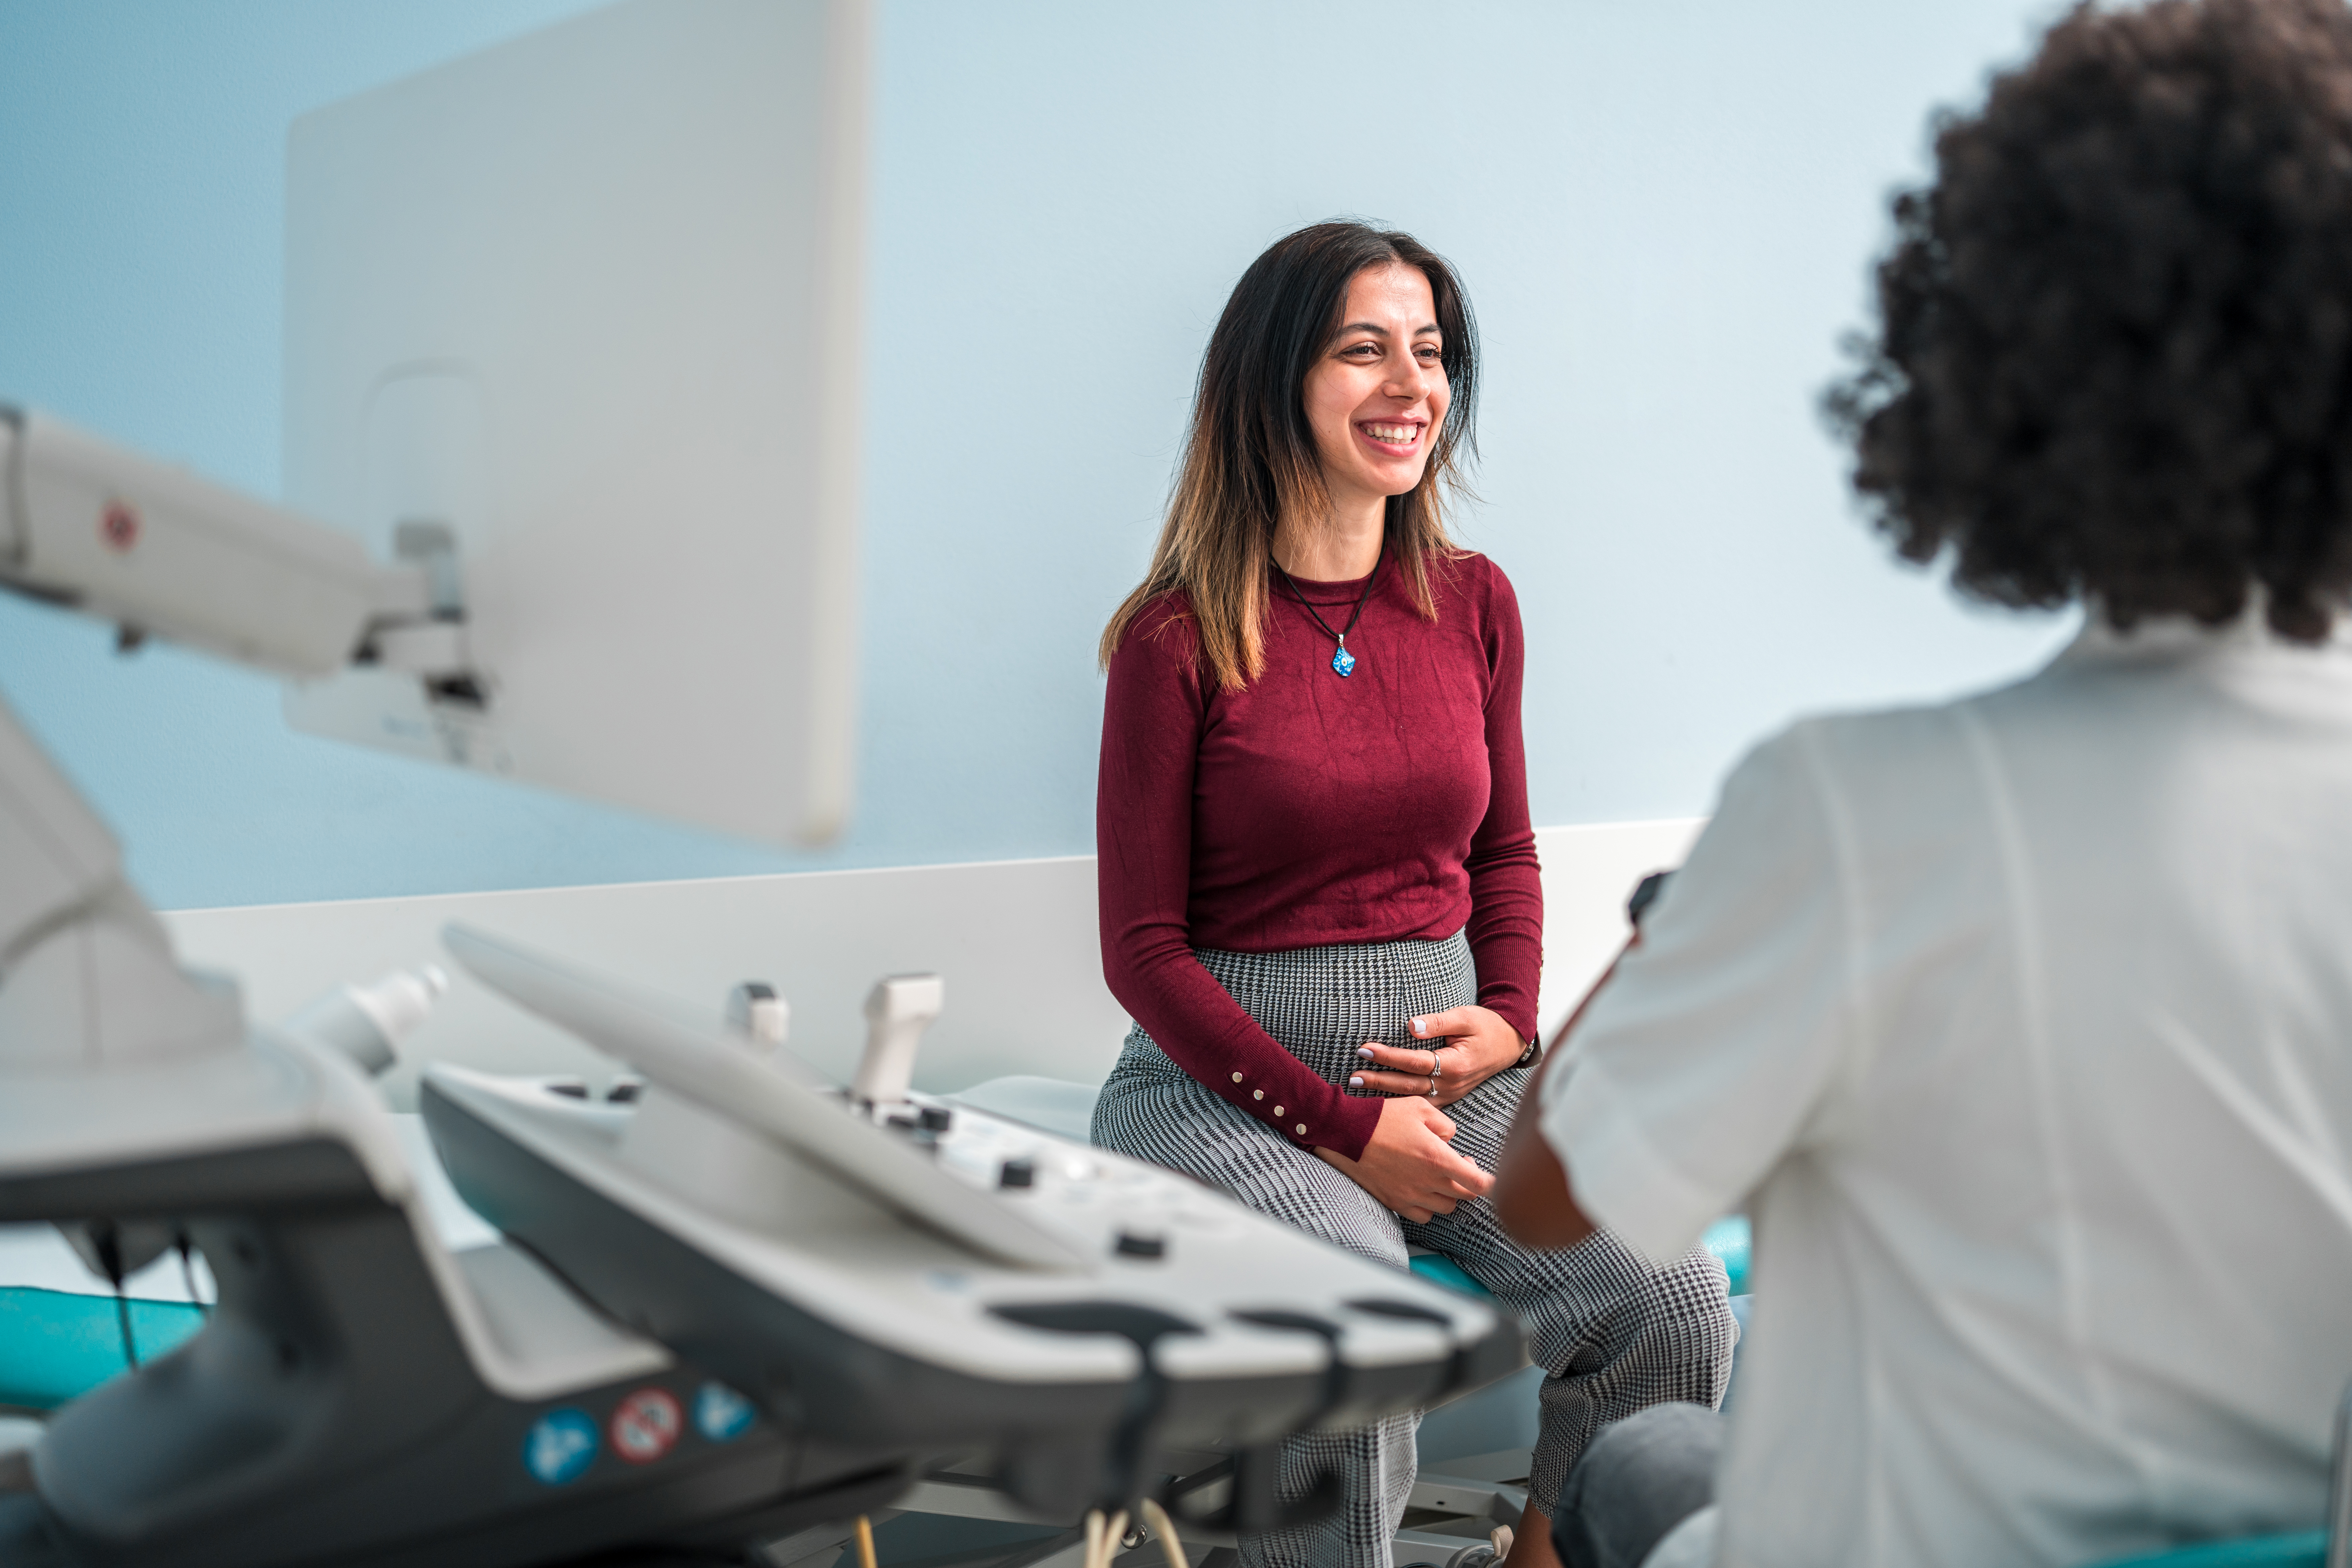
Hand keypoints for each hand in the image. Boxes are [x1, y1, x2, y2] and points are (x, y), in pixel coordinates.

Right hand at [1314, 1097, 1493, 1222]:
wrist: (1345, 1133)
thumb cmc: (1382, 1117)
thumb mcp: (1420, 1107)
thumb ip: (1445, 1125)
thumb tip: (1450, 1140)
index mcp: (1438, 1158)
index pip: (1477, 1183)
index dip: (1491, 1183)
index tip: (1493, 1179)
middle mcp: (1427, 1182)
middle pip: (1464, 1196)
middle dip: (1469, 1182)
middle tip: (1461, 1165)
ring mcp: (1410, 1195)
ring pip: (1445, 1207)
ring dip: (1449, 1194)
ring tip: (1441, 1176)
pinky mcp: (1395, 1202)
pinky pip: (1422, 1215)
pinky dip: (1429, 1206)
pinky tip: (1424, 1190)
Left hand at [1350, 1004, 1524, 1105]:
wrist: (1509, 1043)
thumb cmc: (1486, 1026)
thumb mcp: (1465, 1016)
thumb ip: (1437, 1021)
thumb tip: (1410, 1026)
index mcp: (1456, 1064)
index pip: (1414, 1061)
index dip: (1388, 1056)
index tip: (1365, 1048)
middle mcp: (1452, 1084)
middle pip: (1408, 1084)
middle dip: (1379, 1081)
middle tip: (1352, 1076)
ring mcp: (1450, 1094)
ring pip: (1413, 1099)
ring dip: (1386, 1095)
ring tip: (1359, 1089)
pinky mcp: (1449, 1097)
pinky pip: (1422, 1104)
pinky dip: (1401, 1103)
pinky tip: (1382, 1101)